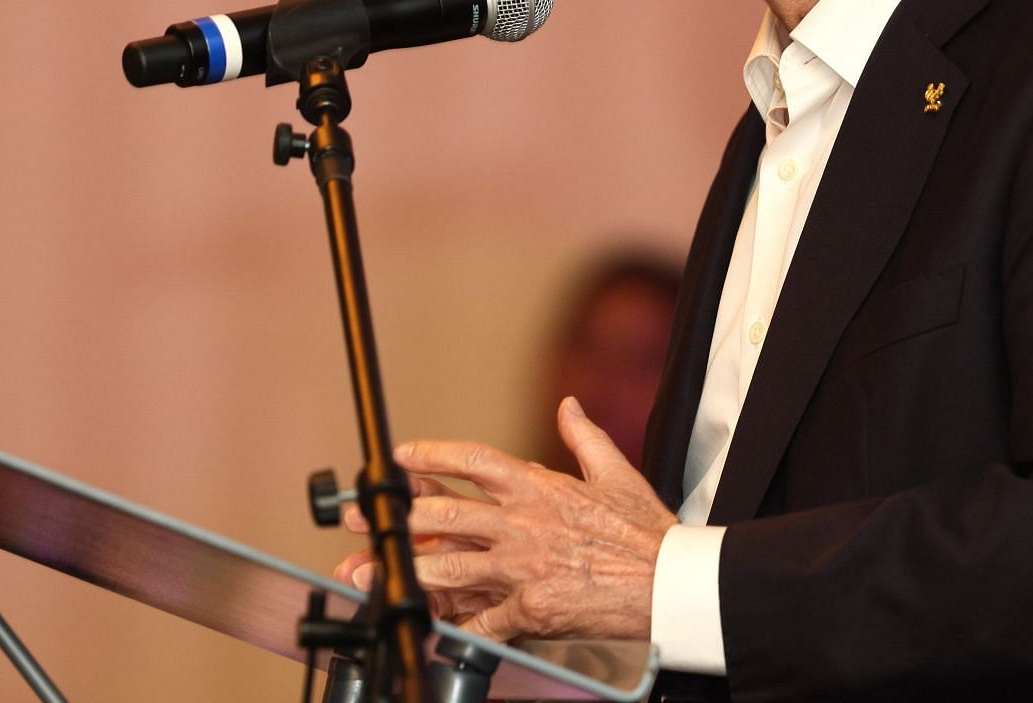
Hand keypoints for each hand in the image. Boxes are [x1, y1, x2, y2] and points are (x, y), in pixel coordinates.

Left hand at [335, 397, 675, 641]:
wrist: (668, 581)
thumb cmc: (644, 532)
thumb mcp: (615, 472)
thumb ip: (584, 437)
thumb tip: (569, 406)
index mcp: (540, 487)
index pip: (474, 460)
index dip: (432, 455)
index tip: (402, 455)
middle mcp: (523, 522)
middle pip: (446, 512)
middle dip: (397, 515)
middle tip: (363, 517)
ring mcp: (523, 566)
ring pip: (449, 564)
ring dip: (407, 569)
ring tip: (371, 572)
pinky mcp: (530, 607)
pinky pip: (480, 618)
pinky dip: (454, 625)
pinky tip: (431, 627)